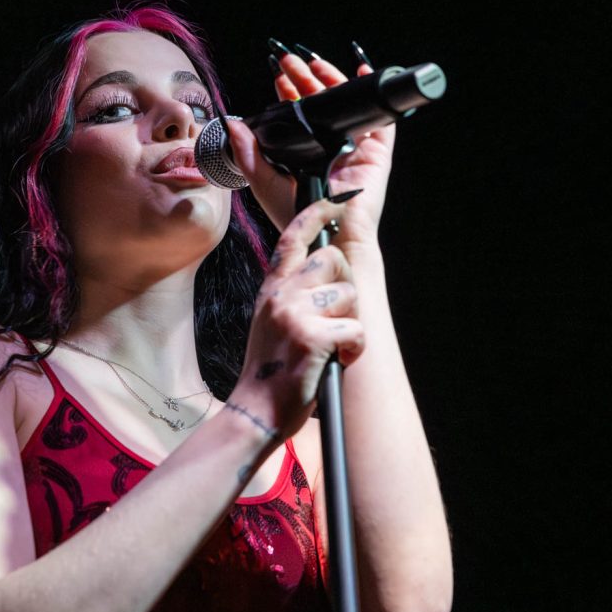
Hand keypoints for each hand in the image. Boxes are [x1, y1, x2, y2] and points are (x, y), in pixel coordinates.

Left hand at [225, 41, 395, 250]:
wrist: (327, 234)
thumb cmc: (296, 217)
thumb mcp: (264, 182)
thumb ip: (248, 154)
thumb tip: (232, 124)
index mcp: (305, 155)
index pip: (298, 116)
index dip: (289, 93)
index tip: (278, 76)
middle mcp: (330, 149)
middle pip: (321, 104)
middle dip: (305, 79)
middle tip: (290, 61)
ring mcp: (354, 149)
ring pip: (346, 105)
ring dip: (332, 79)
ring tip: (314, 62)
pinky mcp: (375, 153)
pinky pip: (380, 119)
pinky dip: (373, 95)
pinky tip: (362, 71)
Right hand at [230, 197, 364, 438]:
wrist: (255, 410)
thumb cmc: (268, 371)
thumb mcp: (269, 320)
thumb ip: (289, 293)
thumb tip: (322, 274)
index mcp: (272, 287)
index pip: (294, 236)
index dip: (319, 213)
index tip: (338, 201)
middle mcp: (281, 294)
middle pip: (334, 260)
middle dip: (346, 287)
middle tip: (336, 318)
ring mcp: (295, 313)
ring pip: (349, 295)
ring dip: (350, 324)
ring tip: (330, 347)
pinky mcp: (312, 336)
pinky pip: (355, 329)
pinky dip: (354, 350)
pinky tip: (336, 361)